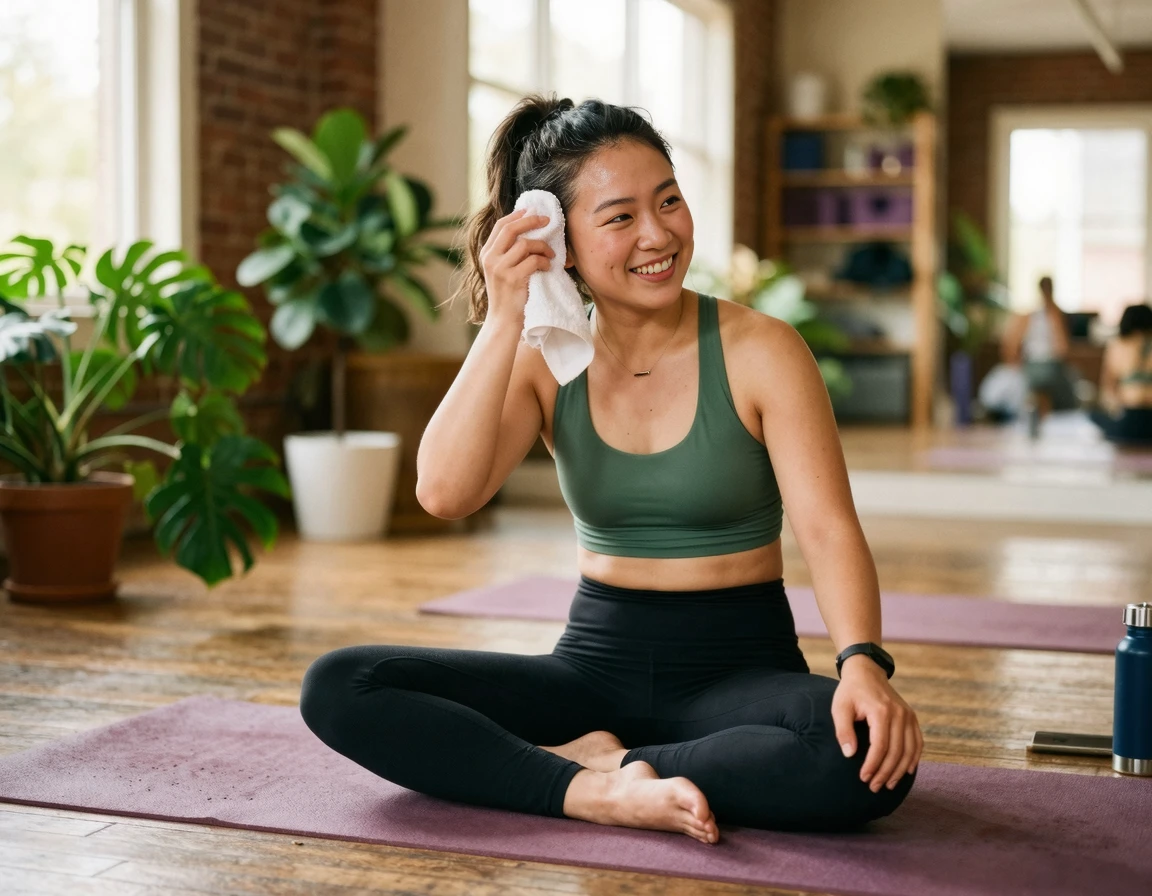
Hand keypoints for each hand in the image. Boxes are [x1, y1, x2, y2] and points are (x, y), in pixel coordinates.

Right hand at [479, 208, 555, 325]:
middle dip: (531, 221)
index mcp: (487, 253)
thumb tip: (525, 232)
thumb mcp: (500, 270)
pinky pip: (534, 261)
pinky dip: (545, 261)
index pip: (501, 226)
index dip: (517, 216)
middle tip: (547, 221)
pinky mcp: (513, 279)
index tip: (531, 211)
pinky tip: (548, 266)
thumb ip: (507, 253)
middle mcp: (490, 258)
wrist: (502, 320)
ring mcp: (500, 269)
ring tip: (551, 254)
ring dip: (542, 247)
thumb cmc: (506, 295)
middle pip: (511, 229)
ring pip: (525, 244)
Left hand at [831, 656, 921, 792]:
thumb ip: (843, 730)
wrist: (866, 672)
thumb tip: (850, 754)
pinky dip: (914, 758)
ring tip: (889, 785)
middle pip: (896, 751)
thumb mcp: (840, 707)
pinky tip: (906, 771)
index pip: (880, 745)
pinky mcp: (911, 717)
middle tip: (874, 787)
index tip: (863, 777)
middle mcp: (899, 714)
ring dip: (900, 770)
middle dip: (886, 772)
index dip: (873, 764)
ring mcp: (908, 715)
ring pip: (909, 750)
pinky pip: (917, 742)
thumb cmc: (850, 691)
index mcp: (881, 711)